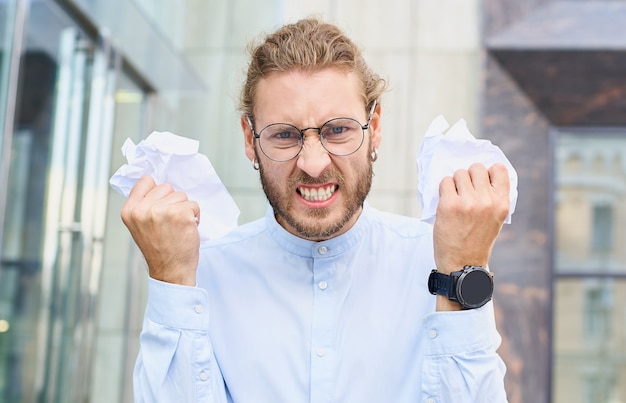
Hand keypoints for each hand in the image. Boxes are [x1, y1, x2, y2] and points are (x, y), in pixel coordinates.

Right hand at [121, 176, 200, 285]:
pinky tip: (187, 229)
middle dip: (172, 202)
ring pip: (181, 195)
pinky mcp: (180, 215)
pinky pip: (193, 204)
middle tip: (170, 222)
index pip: (146, 181)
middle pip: (166, 187)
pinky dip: (194, 216)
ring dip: (184, 209)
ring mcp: (162, 212)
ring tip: (177, 227)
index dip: (157, 193)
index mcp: (130, 211)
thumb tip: (154, 184)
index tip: (160, 207)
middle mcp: (143, 210)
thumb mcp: (139, 226)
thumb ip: (143, 206)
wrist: (171, 271)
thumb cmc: (159, 250)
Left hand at [433, 163, 509, 308]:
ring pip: (459, 173)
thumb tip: (480, 177)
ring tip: (455, 198)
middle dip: (469, 176)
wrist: (462, 264)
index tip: (481, 181)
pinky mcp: (449, 205)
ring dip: (455, 183)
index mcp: (501, 204)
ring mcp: (467, 202)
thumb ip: (492, 199)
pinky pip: (445, 182)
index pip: (499, 169)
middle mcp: (486, 201)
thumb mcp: (494, 220)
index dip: (488, 172)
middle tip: (464, 191)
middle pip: (476, 168)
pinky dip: (444, 189)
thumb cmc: (476, 242)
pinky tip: (446, 201)